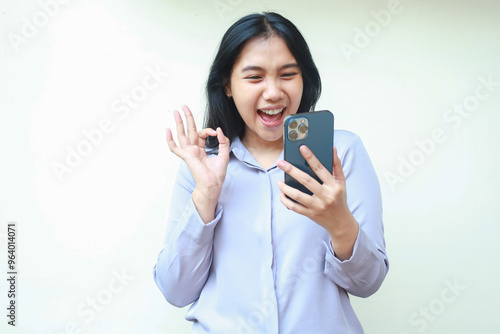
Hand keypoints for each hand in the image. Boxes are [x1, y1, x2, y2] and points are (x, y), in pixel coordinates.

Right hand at [166, 105, 229, 222]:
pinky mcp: (186, 156)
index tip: (215, 132)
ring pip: (182, 135)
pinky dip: (170, 140)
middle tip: (183, 106)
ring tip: (175, 111)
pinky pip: (175, 148)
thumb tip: (219, 130)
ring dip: (178, 123)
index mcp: (201, 149)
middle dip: (186, 118)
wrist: (213, 184)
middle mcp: (193, 150)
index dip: (208, 130)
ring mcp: (188, 152)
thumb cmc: (218, 173)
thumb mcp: (224, 154)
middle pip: (189, 130)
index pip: (201, 134)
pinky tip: (167, 130)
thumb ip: (223, 141)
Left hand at [277, 145, 358, 259]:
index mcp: (334, 186)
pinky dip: (286, 201)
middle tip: (280, 162)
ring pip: (298, 196)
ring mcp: (317, 206)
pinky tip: (281, 194)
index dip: (311, 157)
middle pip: (306, 181)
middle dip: (292, 170)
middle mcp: (326, 196)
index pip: (321, 168)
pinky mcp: (310, 214)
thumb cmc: (340, 199)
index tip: (302, 148)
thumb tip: (332, 148)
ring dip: (286, 188)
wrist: (341, 223)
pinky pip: (295, 207)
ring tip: (279, 181)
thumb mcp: (341, 182)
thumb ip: (336, 165)